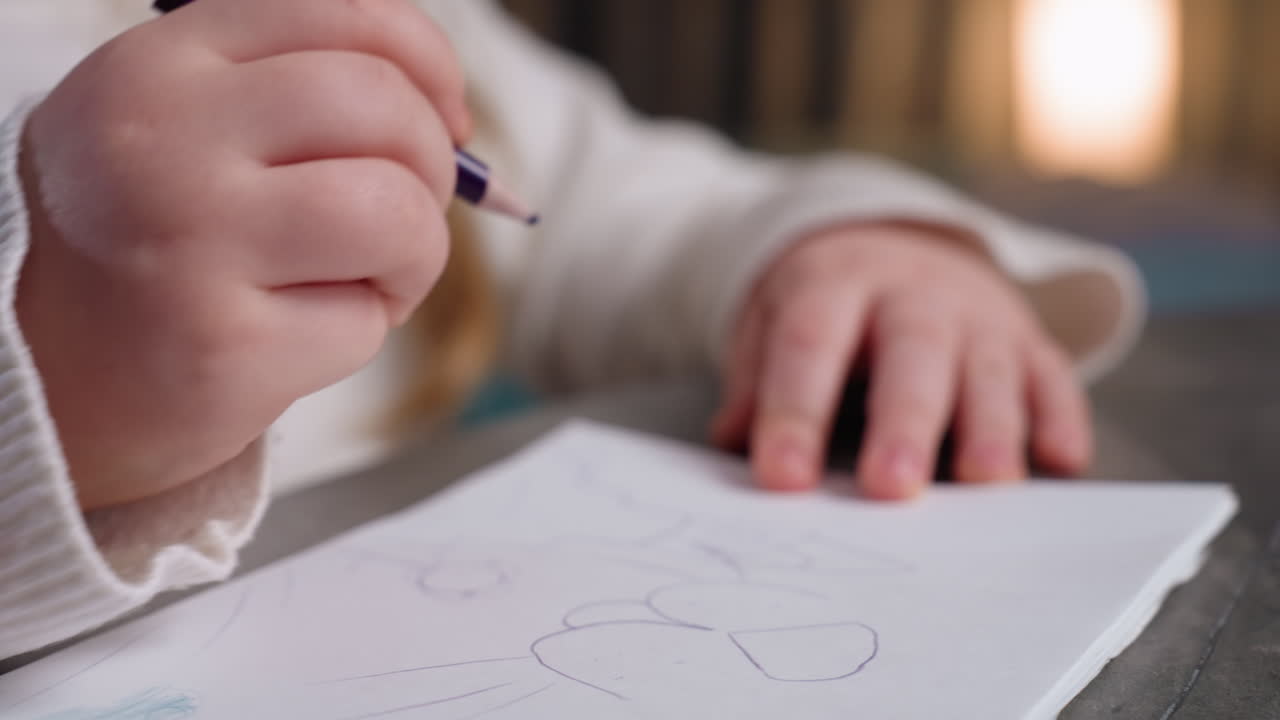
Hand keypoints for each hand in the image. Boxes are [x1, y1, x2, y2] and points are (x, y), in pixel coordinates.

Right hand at [17, 0, 468, 509]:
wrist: (51, 380)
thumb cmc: (150, 244)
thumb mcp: (186, 129)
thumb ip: (296, 92)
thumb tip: (451, 120)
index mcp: (160, 65)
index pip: (343, 14)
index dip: (428, 64)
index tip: (447, 118)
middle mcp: (163, 139)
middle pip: (383, 108)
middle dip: (432, 167)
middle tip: (405, 213)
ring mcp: (189, 242)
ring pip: (396, 213)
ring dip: (416, 254)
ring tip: (370, 278)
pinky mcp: (223, 346)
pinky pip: (366, 320)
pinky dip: (363, 330)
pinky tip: (302, 336)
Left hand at [711, 222, 1091, 499]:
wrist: (897, 241)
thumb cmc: (825, 307)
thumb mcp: (772, 322)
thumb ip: (756, 383)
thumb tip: (734, 444)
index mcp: (835, 283)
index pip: (810, 344)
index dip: (795, 412)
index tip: (783, 480)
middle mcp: (913, 292)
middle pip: (912, 351)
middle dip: (903, 422)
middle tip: (890, 487)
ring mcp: (979, 313)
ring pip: (990, 366)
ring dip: (991, 426)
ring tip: (984, 483)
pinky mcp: (1029, 339)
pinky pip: (1053, 376)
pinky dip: (1061, 419)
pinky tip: (1061, 463)